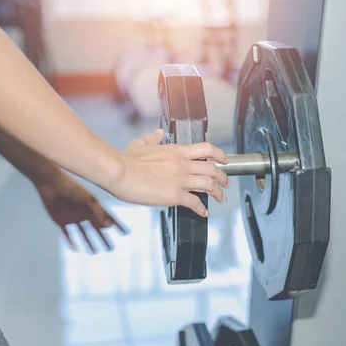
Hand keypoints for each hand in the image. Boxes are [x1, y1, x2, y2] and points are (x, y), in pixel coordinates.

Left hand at [37, 172, 127, 253]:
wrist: (51, 183)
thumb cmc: (72, 188)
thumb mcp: (88, 200)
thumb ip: (98, 211)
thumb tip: (110, 224)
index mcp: (94, 208)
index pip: (108, 219)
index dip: (118, 226)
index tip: (126, 233)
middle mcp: (85, 214)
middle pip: (97, 229)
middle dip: (104, 239)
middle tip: (110, 249)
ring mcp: (73, 218)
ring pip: (83, 233)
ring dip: (89, 242)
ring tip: (94, 252)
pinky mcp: (61, 220)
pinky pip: (67, 233)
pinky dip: (71, 241)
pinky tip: (75, 249)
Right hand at [110, 129, 229, 216]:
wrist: (119, 172)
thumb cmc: (126, 160)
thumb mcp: (141, 143)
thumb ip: (152, 138)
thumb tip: (158, 133)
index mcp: (177, 151)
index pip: (207, 149)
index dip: (220, 155)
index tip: (224, 160)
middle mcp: (183, 164)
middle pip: (213, 169)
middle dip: (223, 177)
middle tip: (226, 182)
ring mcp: (181, 180)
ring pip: (209, 185)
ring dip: (218, 193)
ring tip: (221, 197)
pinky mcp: (175, 195)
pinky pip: (195, 203)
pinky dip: (202, 209)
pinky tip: (204, 213)